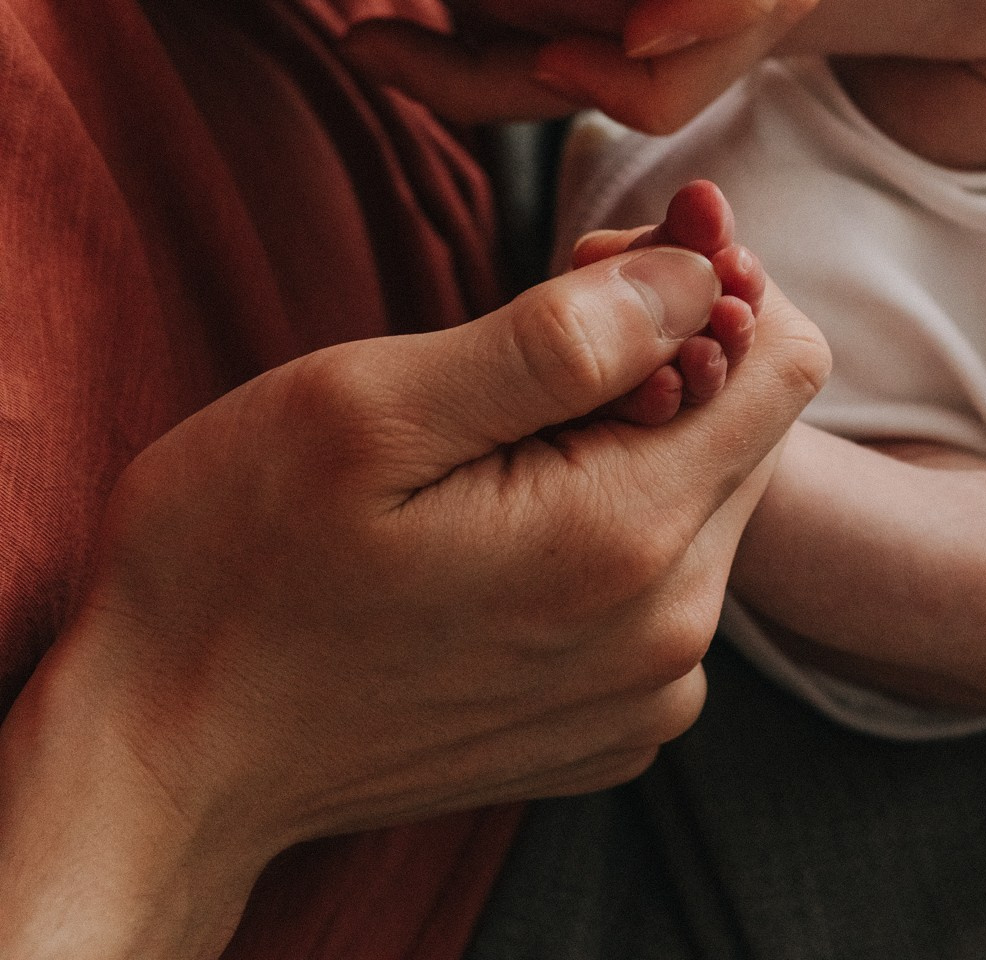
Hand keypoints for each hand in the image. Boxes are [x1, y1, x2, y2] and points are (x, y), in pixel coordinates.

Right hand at [0, 233, 828, 955]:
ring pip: (709, 502)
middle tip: (519, 345)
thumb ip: (561, 338)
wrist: (164, 759)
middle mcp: (672, 629)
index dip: (705, 279)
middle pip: (753, 427)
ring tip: (488, 450)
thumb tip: (702, 269)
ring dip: (631, 446)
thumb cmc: (234, 565)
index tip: (595, 263)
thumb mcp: (368, 409)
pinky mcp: (615, 727)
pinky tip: (494, 535)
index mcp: (629, 537)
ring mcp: (649, 691)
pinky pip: (665, 588)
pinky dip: (607, 534)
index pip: (784, 357)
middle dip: (667, 358)